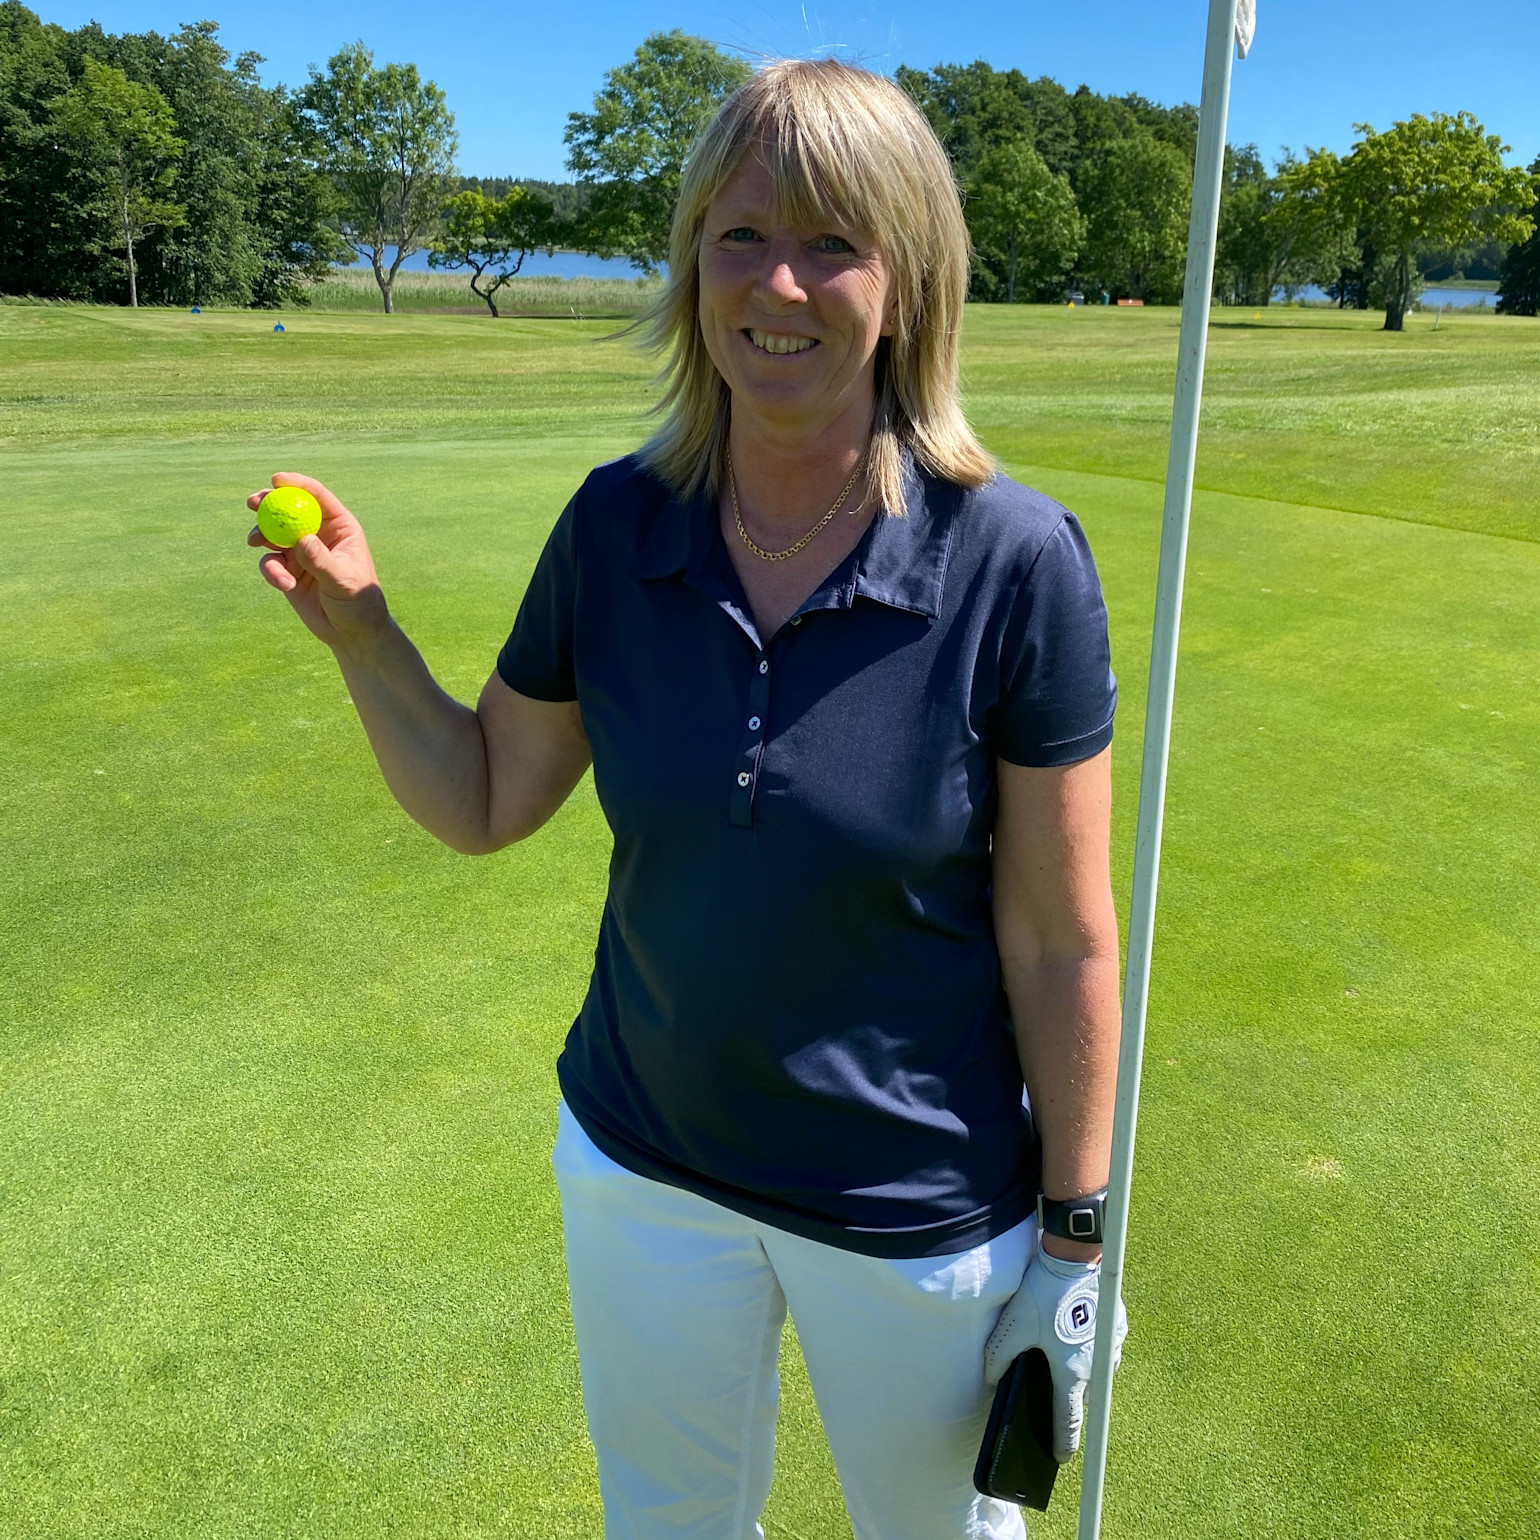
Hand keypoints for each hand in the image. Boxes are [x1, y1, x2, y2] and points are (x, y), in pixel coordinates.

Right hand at [246, 473, 388, 651]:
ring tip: (255, 541)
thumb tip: (301, 540)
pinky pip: (270, 562)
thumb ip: (321, 561)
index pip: (317, 497)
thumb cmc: (359, 602)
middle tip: (253, 502)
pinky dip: (270, 570)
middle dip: (268, 503)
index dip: (296, 485)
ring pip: (273, 534)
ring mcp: (300, 552)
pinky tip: (283, 584)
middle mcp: (318, 535)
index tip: (276, 480)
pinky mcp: (288, 571)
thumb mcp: (343, 581)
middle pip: (289, 510)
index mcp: (339, 527)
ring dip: (261, 534)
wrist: (351, 632)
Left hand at [982, 1229, 1127, 1461]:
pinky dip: (1090, 1348)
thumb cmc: (1045, 1293)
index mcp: (1073, 1373)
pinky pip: (1104, 1350)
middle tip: (1054, 1396)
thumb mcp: (1014, 1325)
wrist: (1075, 1258)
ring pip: (1096, 1373)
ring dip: (1082, 1372)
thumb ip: (999, 1356)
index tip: (1059, 1457)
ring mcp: (1111, 1347)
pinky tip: (1073, 1331)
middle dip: (1070, 1400)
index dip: (1063, 1443)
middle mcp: (1098, 1366)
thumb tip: (990, 1379)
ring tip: (1060, 1357)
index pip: (1070, 1421)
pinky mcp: (1118, 1327)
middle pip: (1083, 1396)